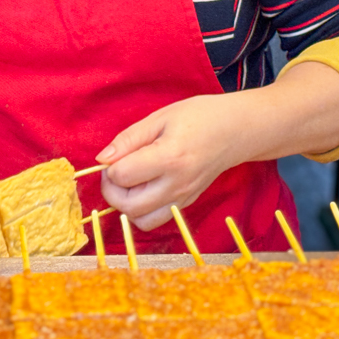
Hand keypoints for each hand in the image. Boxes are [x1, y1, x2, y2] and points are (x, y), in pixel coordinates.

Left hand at [95, 63, 338, 230]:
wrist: (237, 131)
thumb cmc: (199, 116)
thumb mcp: (161, 117)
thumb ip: (129, 139)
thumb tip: (102, 159)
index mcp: (169, 157)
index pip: (123, 176)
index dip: (110, 167)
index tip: (116, 155)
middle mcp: (177, 184)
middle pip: (129, 206)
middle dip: (111, 191)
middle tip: (114, 172)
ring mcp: (184, 199)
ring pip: (141, 221)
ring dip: (126, 206)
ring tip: (130, 183)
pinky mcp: (187, 205)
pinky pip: (157, 220)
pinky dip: (143, 210)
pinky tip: (144, 189)